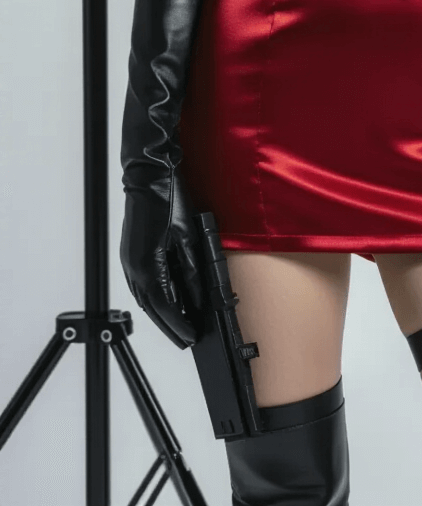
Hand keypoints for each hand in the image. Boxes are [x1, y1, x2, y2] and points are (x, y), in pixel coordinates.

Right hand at [120, 171, 204, 348]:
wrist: (148, 175)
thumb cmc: (167, 199)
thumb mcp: (187, 236)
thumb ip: (192, 271)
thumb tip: (199, 297)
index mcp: (147, 265)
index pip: (164, 306)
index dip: (178, 324)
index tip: (191, 337)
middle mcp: (133, 267)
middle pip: (152, 307)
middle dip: (169, 325)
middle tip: (186, 339)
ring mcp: (129, 260)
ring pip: (145, 297)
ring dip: (161, 312)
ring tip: (180, 324)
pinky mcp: (131, 253)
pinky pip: (142, 284)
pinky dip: (155, 296)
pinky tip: (168, 300)